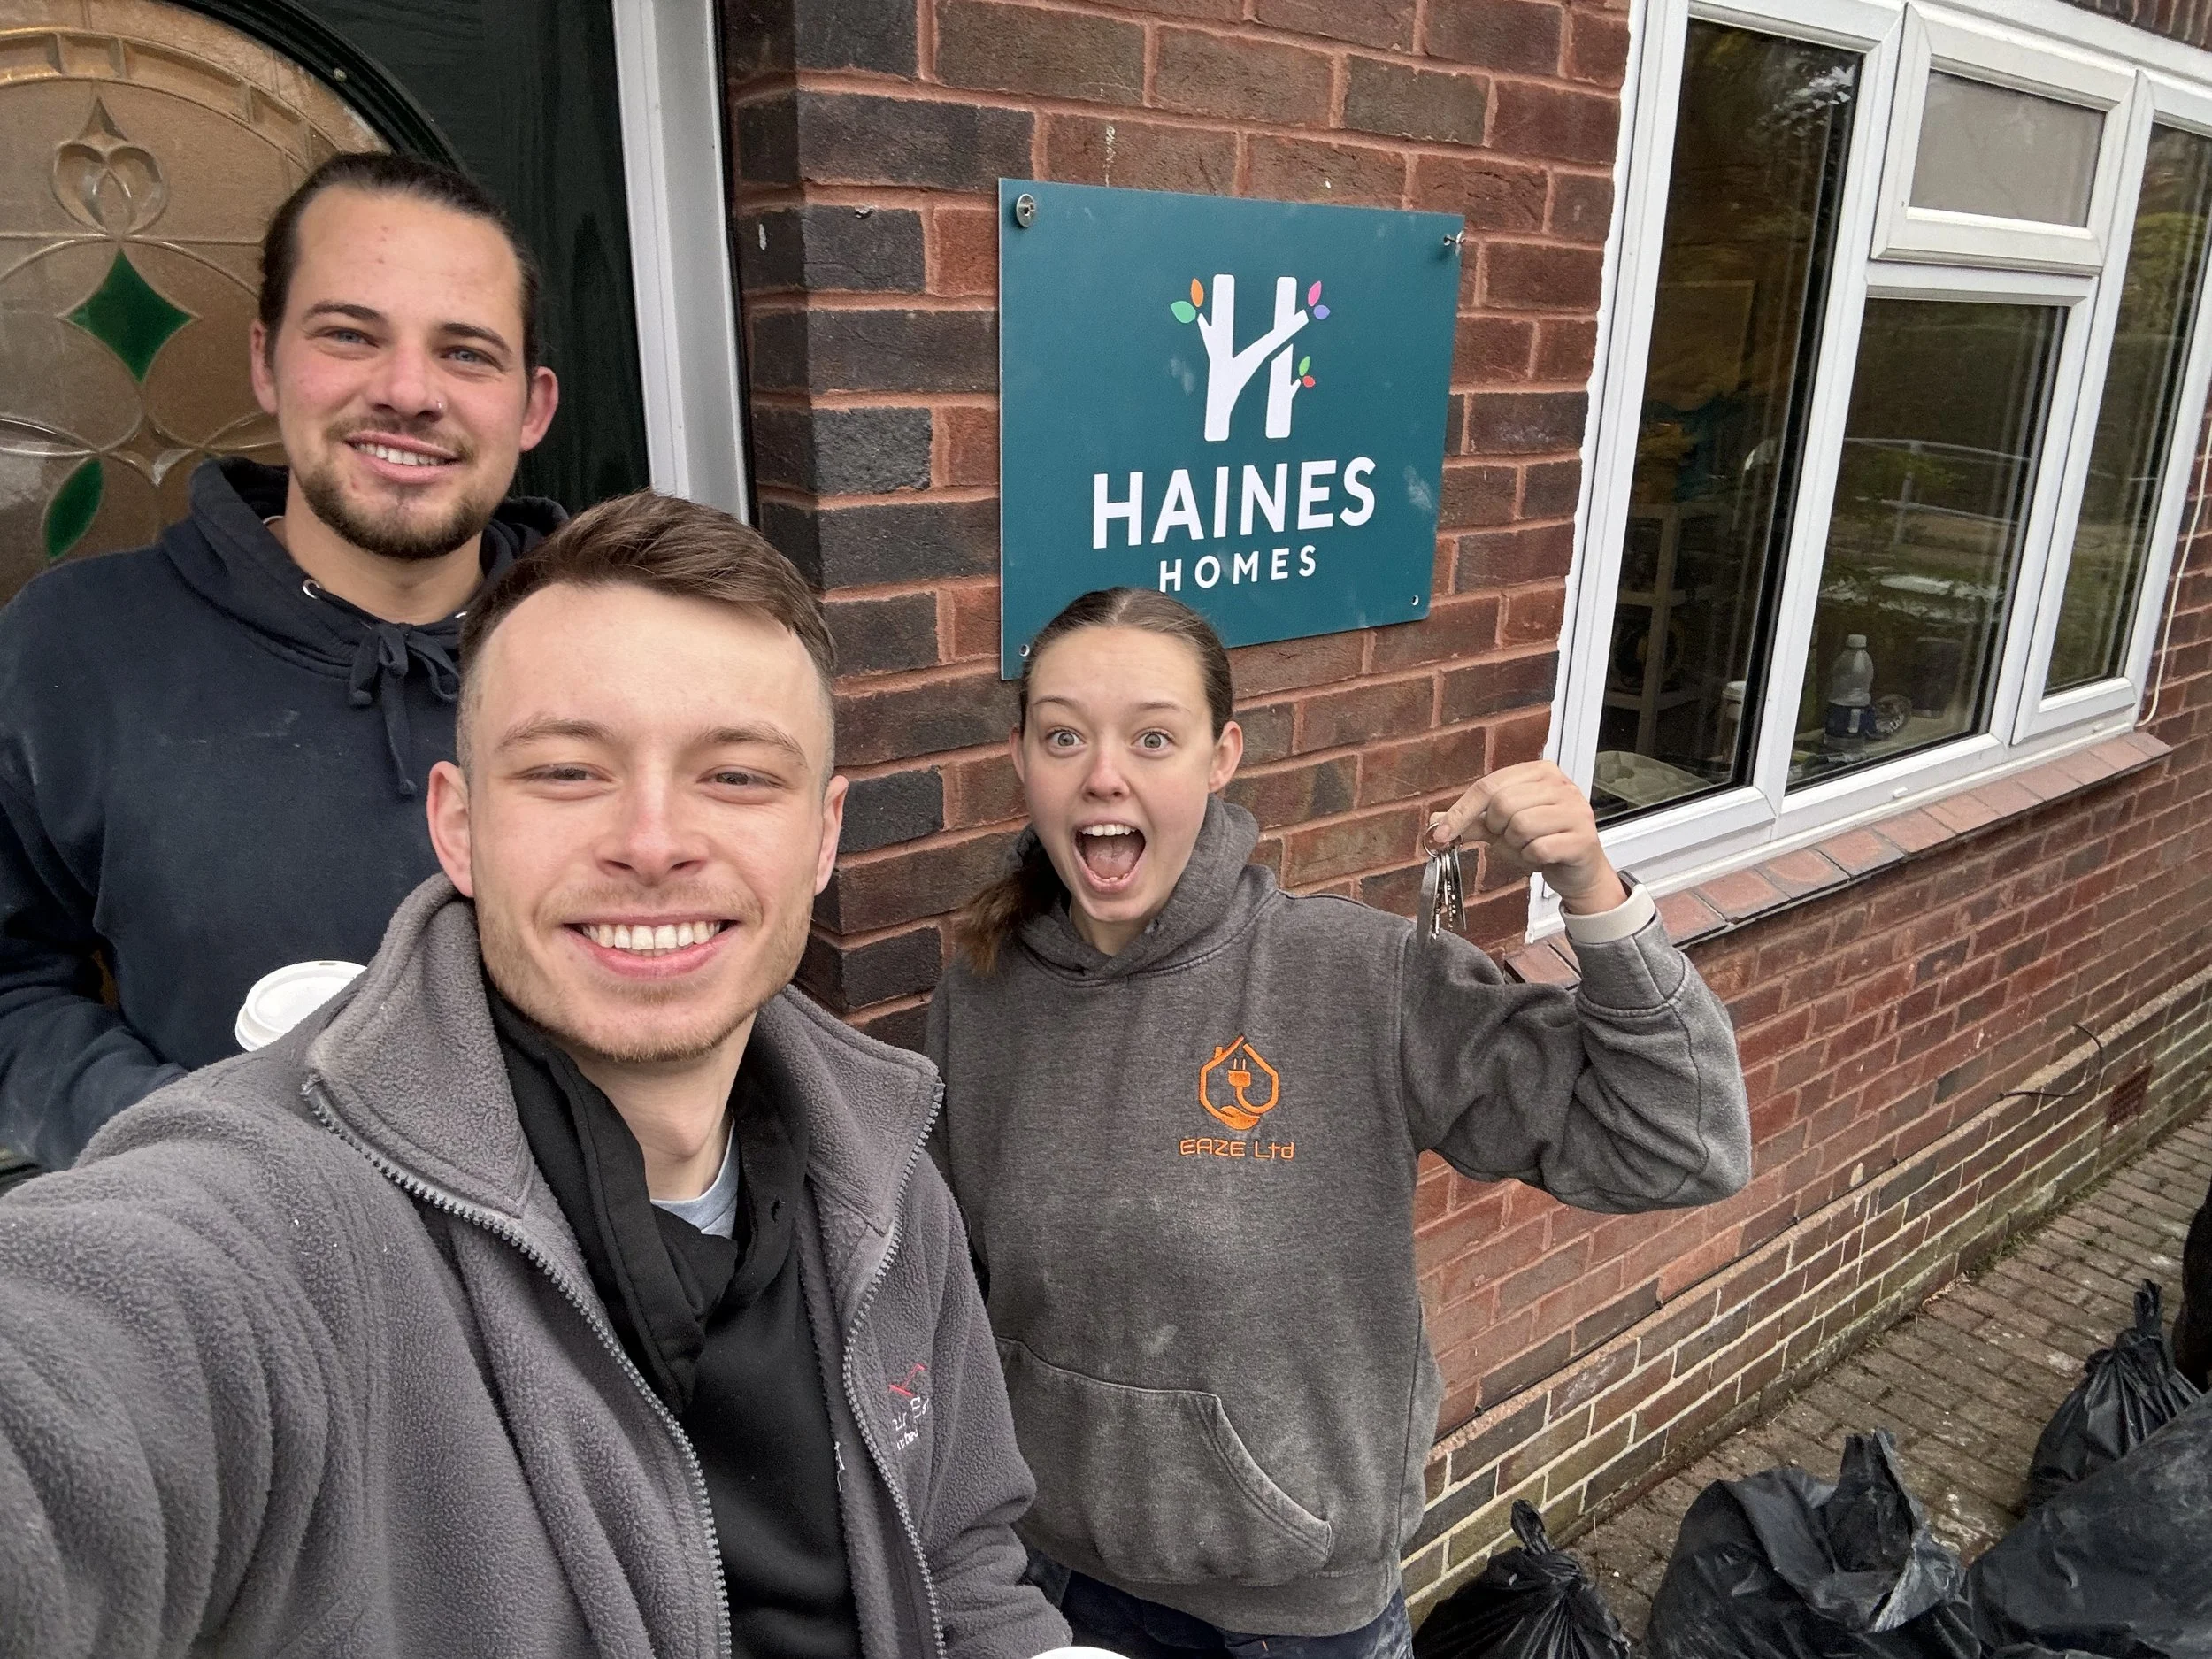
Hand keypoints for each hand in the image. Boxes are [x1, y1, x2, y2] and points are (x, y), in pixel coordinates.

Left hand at [1426, 760, 1627, 913]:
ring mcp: (1575, 810)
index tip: (1443, 833)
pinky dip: (1530, 859)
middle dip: (1497, 830)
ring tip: (1527, 848)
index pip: (1488, 785)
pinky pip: (1538, 849)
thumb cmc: (1543, 841)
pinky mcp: (1582, 838)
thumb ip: (1474, 820)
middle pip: (1503, 804)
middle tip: (1509, 839)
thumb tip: (1436, 821)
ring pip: (1521, 826)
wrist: (1579, 870)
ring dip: (1515, 847)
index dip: (1461, 811)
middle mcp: (1560, 785)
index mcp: (1539, 772)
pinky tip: (1540, 858)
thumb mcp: (1504, 826)